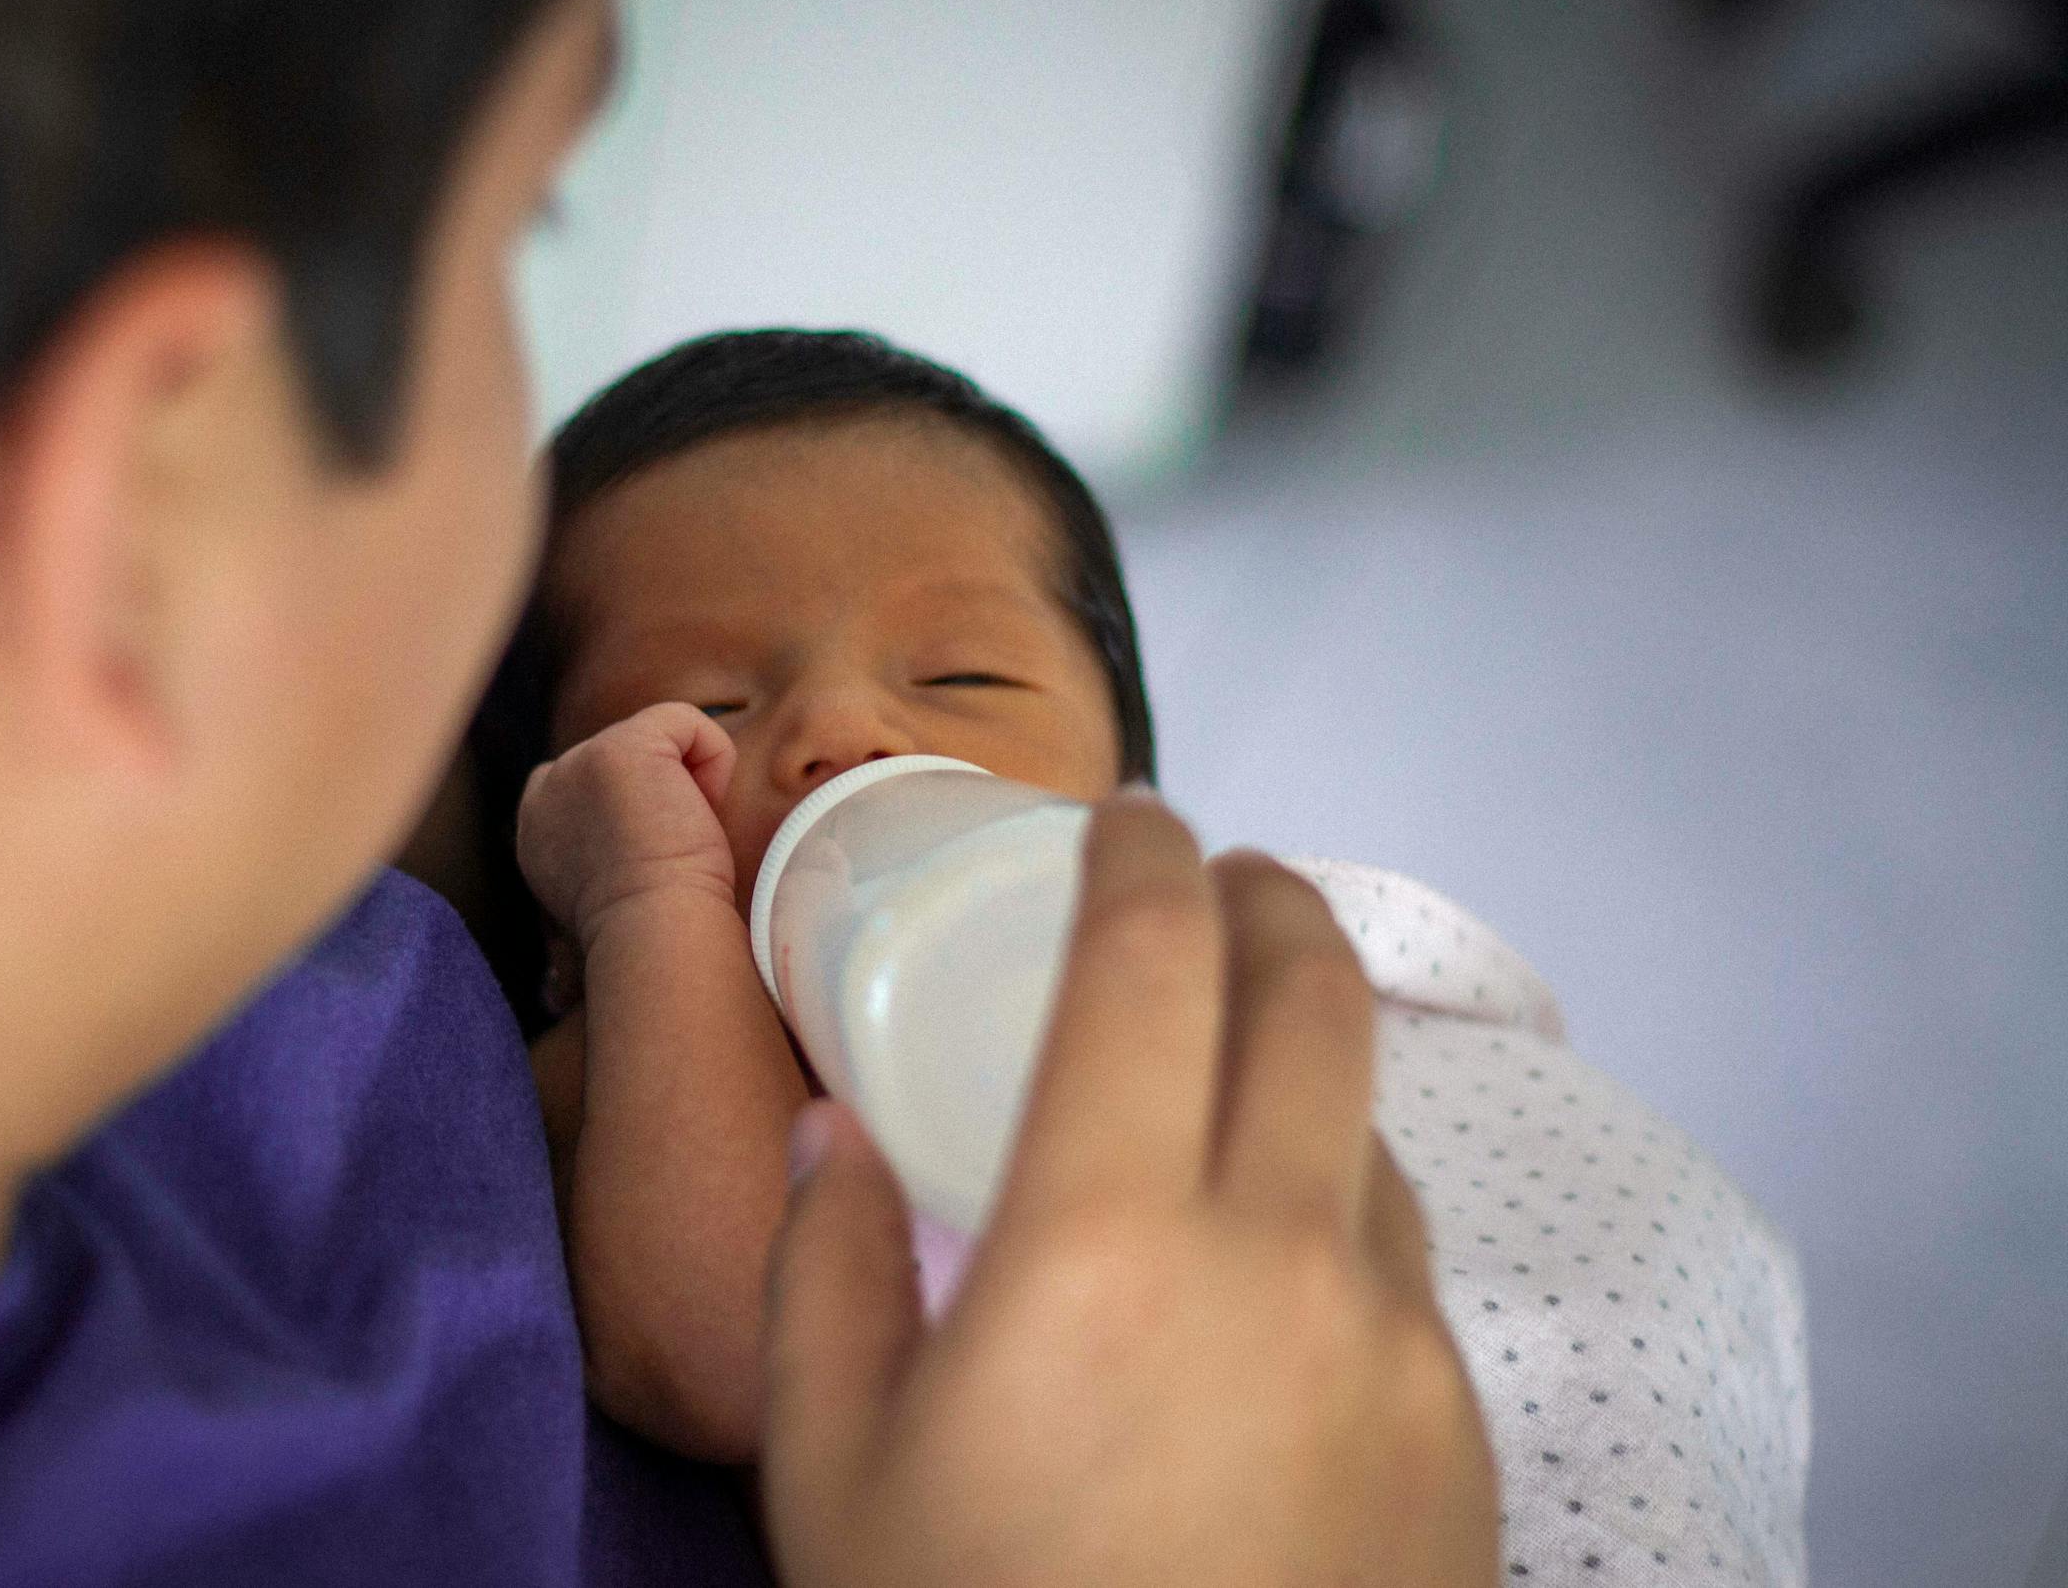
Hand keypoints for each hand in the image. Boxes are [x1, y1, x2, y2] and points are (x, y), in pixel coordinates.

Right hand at [516, 702, 738, 948]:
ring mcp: (578, 762)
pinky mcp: (619, 747)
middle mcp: (547, 790)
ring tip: (680, 836)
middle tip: (667, 853)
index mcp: (537, 828)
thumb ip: (606, 836)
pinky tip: (699, 809)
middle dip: (662, 794)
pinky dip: (714, 759)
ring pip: (662, 739)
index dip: (637, 806)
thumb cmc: (656, 927)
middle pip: (632, 757)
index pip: (590, 780)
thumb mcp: (610, 879)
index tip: (650, 858)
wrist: (656, 936)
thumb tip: (646, 814)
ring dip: (689, 783)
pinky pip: (687, 721)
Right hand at [760, 801, 1498, 1586]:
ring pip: (1369, 1129)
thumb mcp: (829, 1473)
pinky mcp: (1461, 1438)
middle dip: (1265, 900)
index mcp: (1101, 1246)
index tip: (1126, 813)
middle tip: (1218, 873)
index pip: (1146, 966)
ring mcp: (1392, 1348)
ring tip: (1239, 1065)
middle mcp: (1277, 1258)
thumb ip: (825, 1273)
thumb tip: (841, 1138)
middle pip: (1310, 999)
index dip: (1139, 857)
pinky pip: (1403, 1264)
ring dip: (1308, 1056)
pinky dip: (1343, 1202)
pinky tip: (1283, 1255)